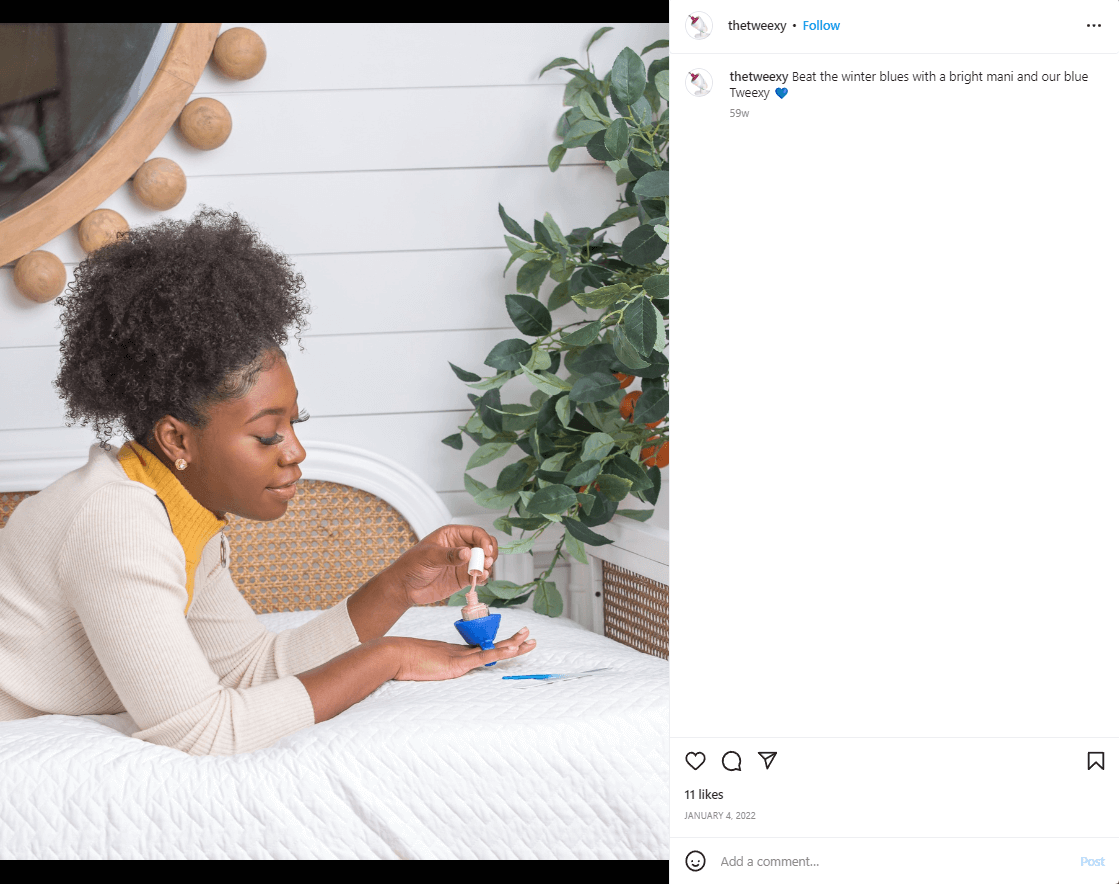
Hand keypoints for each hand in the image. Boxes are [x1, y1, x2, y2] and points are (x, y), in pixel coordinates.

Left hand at [385, 524, 499, 606]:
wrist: (405, 588)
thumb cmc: (411, 565)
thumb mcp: (428, 556)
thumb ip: (448, 555)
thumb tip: (467, 553)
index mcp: (452, 535)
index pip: (475, 533)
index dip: (484, 540)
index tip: (487, 551)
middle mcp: (461, 547)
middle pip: (484, 545)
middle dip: (490, 552)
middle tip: (486, 562)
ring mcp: (463, 563)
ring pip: (484, 561)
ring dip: (487, 566)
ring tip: (481, 573)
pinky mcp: (463, 577)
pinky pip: (479, 576)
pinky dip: (483, 578)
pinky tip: (479, 580)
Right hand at [387, 628, 535, 679]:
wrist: (393, 655)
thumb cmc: (404, 661)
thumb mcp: (424, 665)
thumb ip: (434, 666)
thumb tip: (434, 670)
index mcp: (454, 652)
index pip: (482, 648)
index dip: (498, 645)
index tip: (511, 641)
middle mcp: (460, 651)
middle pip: (492, 645)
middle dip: (512, 641)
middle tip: (529, 634)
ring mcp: (459, 656)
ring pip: (492, 650)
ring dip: (512, 645)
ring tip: (528, 640)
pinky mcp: (456, 663)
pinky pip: (481, 658)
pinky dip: (497, 654)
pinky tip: (511, 650)